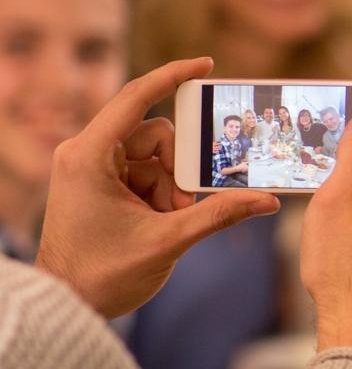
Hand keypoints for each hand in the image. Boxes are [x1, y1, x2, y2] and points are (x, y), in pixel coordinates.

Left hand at [36, 57, 279, 318]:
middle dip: (179, 169)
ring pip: (154, 155)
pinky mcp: (99, 183)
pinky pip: (145, 172)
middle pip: (155, 134)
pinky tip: (159, 222)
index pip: (136, 97)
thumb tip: (267, 201)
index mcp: (89, 156)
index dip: (173, 75)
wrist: (68, 305)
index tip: (207, 64)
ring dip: (172, 186)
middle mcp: (86, 153)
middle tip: (183, 205)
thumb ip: (219, 213)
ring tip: (168, 221)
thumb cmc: (102, 275)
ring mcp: (92, 167)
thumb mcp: (168, 241)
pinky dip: (161, 194)